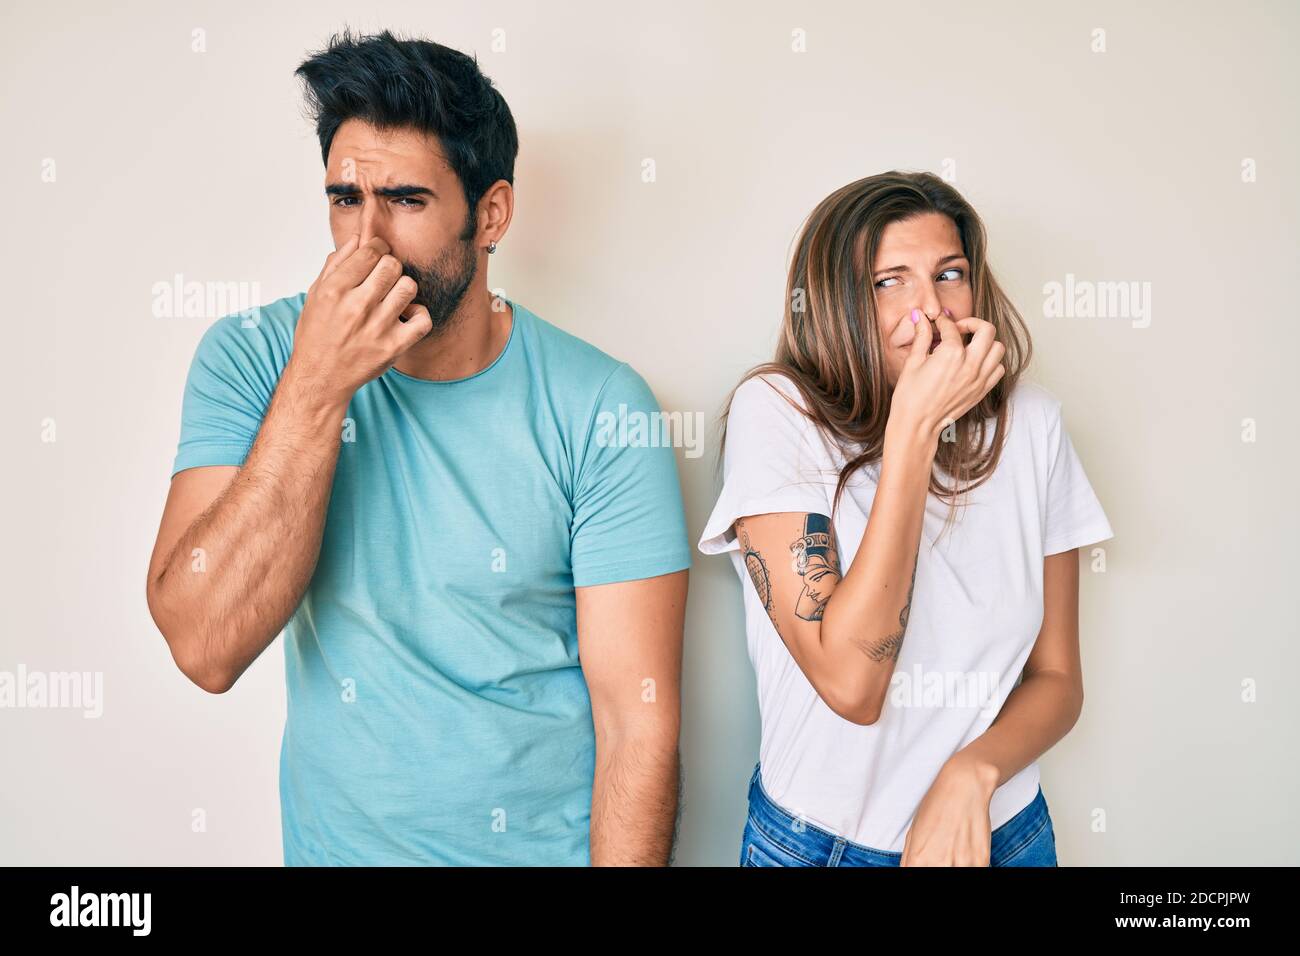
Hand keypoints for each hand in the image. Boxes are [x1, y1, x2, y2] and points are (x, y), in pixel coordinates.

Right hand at [286, 234, 433, 405]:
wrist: (320, 377)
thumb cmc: (317, 335)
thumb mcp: (315, 294)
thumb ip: (336, 264)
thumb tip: (358, 239)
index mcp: (335, 290)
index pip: (370, 252)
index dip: (378, 248)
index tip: (378, 255)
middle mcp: (356, 306)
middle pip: (392, 266)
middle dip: (390, 267)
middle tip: (384, 279)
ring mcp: (377, 327)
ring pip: (409, 287)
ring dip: (403, 289)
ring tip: (394, 298)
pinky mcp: (394, 346)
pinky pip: (423, 319)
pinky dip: (419, 315)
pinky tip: (406, 317)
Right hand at [888, 308, 1005, 443]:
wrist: (917, 425)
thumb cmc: (910, 397)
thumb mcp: (912, 362)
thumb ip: (921, 337)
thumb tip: (921, 318)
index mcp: (950, 354)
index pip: (952, 326)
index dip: (942, 321)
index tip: (937, 323)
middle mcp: (970, 364)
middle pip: (986, 330)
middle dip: (972, 323)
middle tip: (959, 329)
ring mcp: (979, 378)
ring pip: (998, 348)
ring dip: (986, 342)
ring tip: (970, 346)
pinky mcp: (982, 391)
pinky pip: (999, 369)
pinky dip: (992, 362)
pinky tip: (976, 363)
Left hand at [900, 756, 999, 865]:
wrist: (964, 786)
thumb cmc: (937, 805)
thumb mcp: (913, 831)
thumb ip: (910, 858)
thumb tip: (910, 869)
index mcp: (918, 858)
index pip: (915, 875)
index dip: (922, 867)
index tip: (926, 863)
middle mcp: (939, 864)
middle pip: (938, 875)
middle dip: (938, 865)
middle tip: (943, 852)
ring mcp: (962, 864)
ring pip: (958, 872)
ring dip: (956, 863)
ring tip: (954, 848)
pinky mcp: (981, 860)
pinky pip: (974, 869)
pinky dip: (970, 862)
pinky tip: (965, 848)